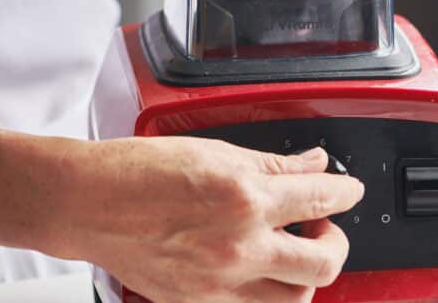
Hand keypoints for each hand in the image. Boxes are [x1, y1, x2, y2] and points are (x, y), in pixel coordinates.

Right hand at [60, 136, 363, 302]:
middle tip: (325, 224)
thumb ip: (270, 162)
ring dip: (306, 273)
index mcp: (244, 197)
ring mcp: (219, 282)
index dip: (345, 191)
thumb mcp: (213, 149)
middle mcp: (239, 245)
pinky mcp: (198, 302)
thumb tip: (312, 163)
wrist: (88, 202)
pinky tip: (257, 268)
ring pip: (294, 298)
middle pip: (322, 262)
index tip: (350, 189)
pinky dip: (266, 292)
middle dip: (337, 242)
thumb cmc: (138, 169)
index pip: (320, 197)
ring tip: (293, 248)